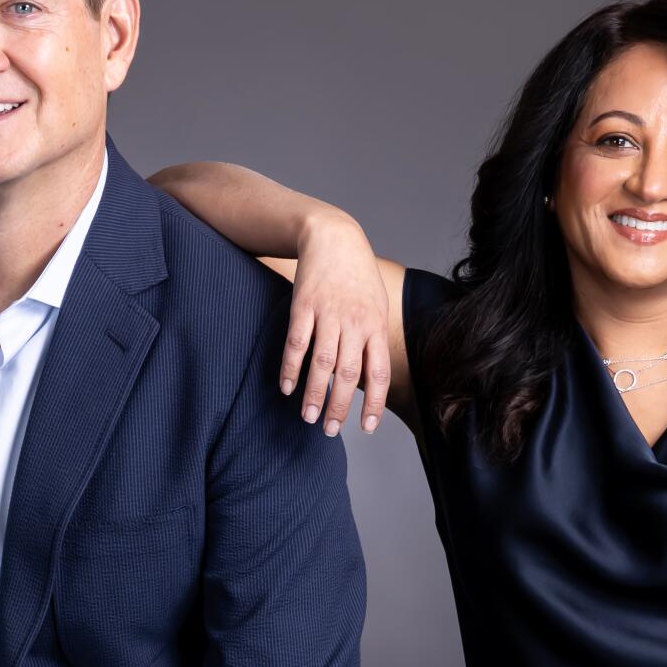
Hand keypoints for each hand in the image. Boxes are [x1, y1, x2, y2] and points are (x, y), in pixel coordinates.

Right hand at [282, 210, 389, 436]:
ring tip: (309, 418)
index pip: (379, 373)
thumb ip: (373, 340)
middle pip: (349, 374)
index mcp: (376, 325)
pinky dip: (291, 368)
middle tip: (330, 431)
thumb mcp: (376, 305)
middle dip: (340, 407)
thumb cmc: (356, 277)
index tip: (367, 428)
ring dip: (314, 394)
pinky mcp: (303, 306)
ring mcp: (328, 314)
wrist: (333, 236)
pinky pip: (296, 343)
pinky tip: (287, 387)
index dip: (374, 404)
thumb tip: (367, 381)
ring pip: (322, 363)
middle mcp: (355, 322)